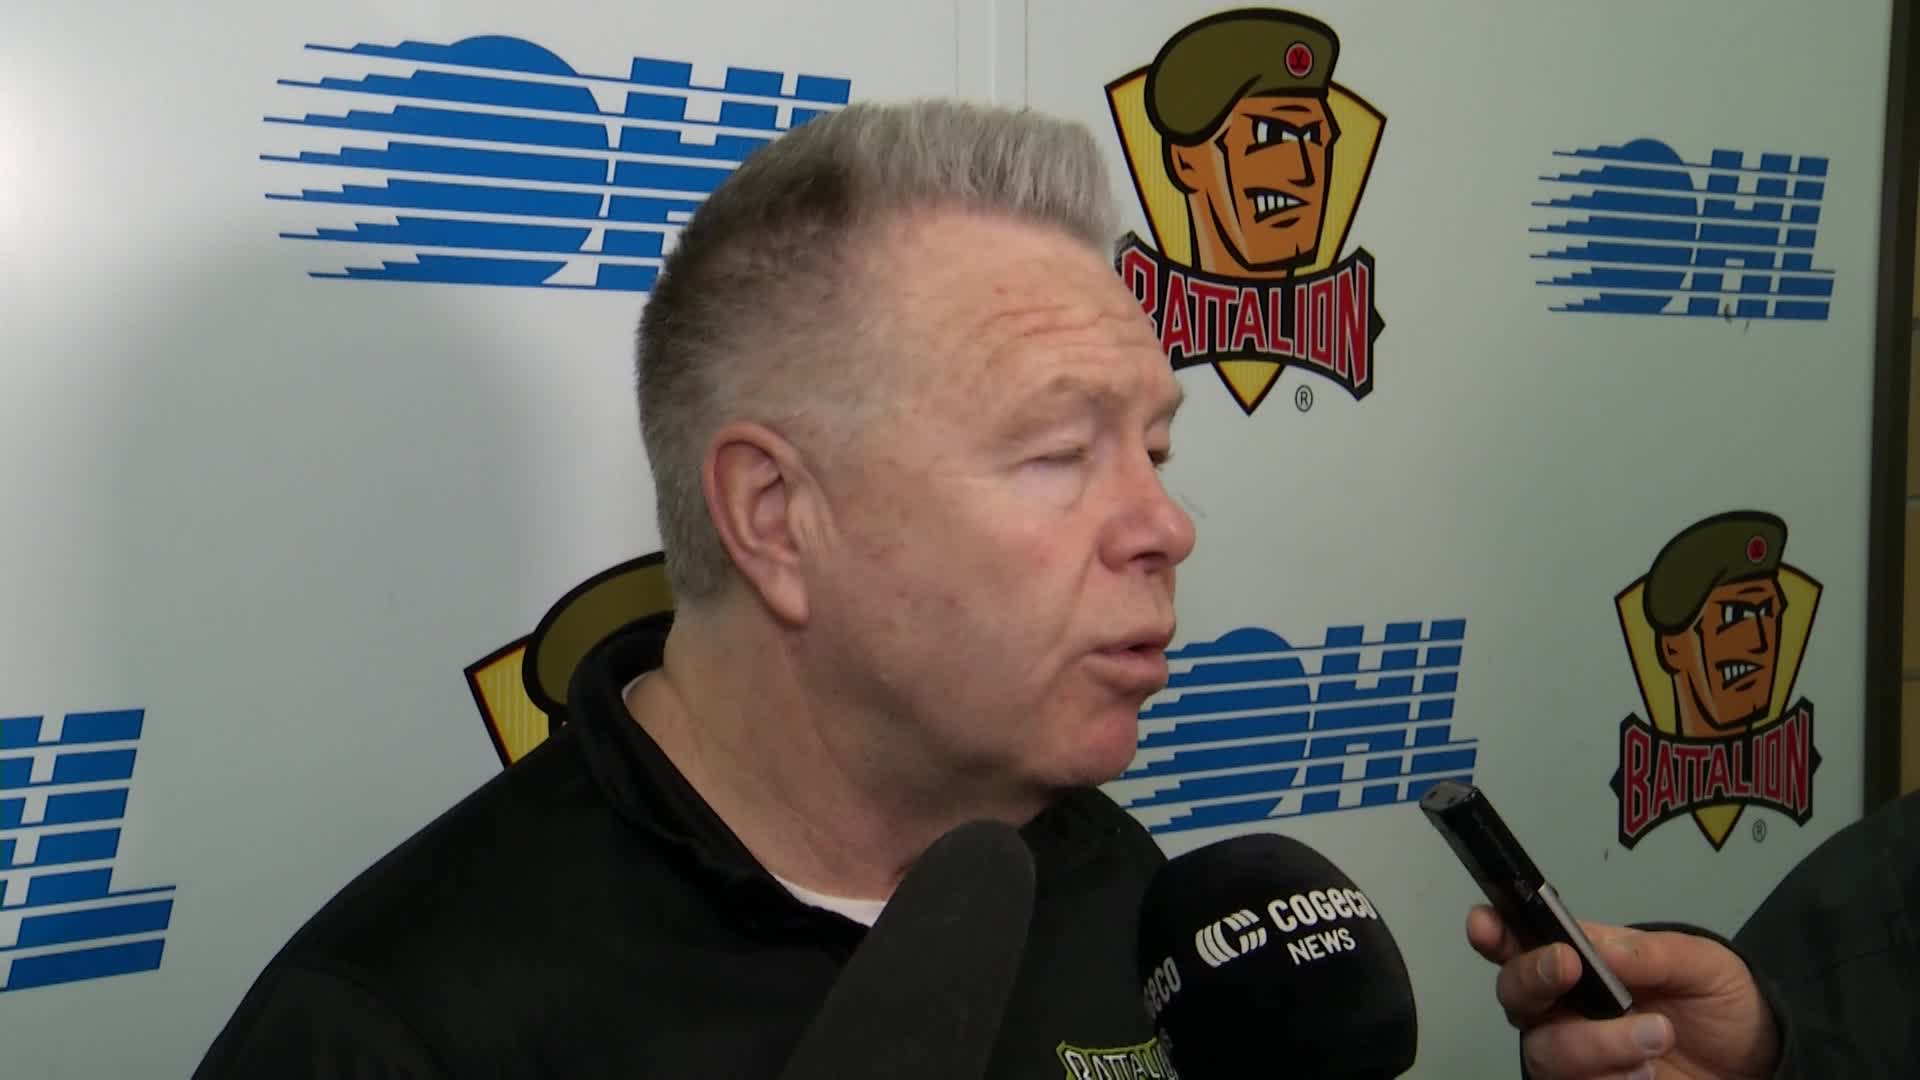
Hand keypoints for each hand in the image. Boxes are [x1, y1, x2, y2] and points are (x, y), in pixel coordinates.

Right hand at [1466, 905, 1778, 1079]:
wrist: (1756, 1069)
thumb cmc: (1723, 1007)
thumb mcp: (1705, 965)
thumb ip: (1652, 952)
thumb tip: (1596, 944)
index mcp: (1581, 963)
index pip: (1521, 941)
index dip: (1494, 931)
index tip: (1485, 923)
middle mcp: (1563, 1009)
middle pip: (1515, 994)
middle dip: (1533, 977)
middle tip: (1571, 968)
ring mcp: (1574, 1058)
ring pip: (1544, 1051)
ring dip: (1594, 1043)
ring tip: (1655, 1039)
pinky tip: (1645, 1075)